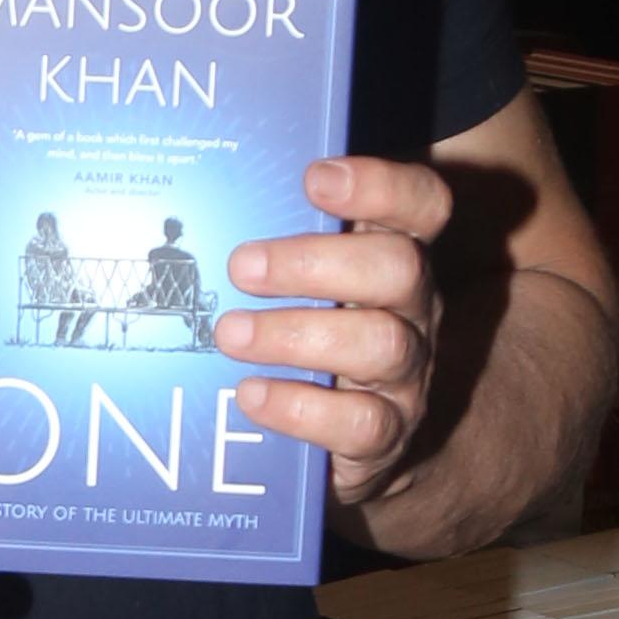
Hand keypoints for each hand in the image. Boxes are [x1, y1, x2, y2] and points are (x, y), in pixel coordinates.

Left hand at [214, 154, 448, 487]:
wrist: (356, 440)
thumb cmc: (317, 336)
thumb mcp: (311, 284)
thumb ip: (281, 241)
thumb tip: (197, 208)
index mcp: (398, 255)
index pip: (422, 205)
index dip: (380, 185)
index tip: (314, 179)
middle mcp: (416, 310)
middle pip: (399, 268)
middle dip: (316, 262)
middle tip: (242, 268)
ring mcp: (409, 376)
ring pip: (379, 343)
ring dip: (295, 334)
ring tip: (230, 333)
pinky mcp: (388, 436)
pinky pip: (359, 424)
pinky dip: (299, 408)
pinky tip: (251, 394)